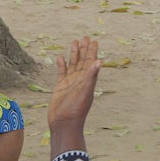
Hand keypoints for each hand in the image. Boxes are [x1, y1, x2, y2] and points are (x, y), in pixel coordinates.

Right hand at [48, 37, 101, 157]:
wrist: (64, 123)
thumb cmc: (77, 109)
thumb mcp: (85, 91)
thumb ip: (91, 76)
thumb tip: (100, 61)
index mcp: (87, 80)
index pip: (91, 62)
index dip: (92, 51)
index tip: (94, 40)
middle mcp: (79, 80)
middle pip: (82, 61)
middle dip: (84, 49)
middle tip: (85, 37)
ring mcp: (70, 83)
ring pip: (72, 64)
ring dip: (73, 54)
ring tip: (73, 42)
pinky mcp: (60, 87)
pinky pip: (61, 72)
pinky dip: (61, 65)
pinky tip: (60, 57)